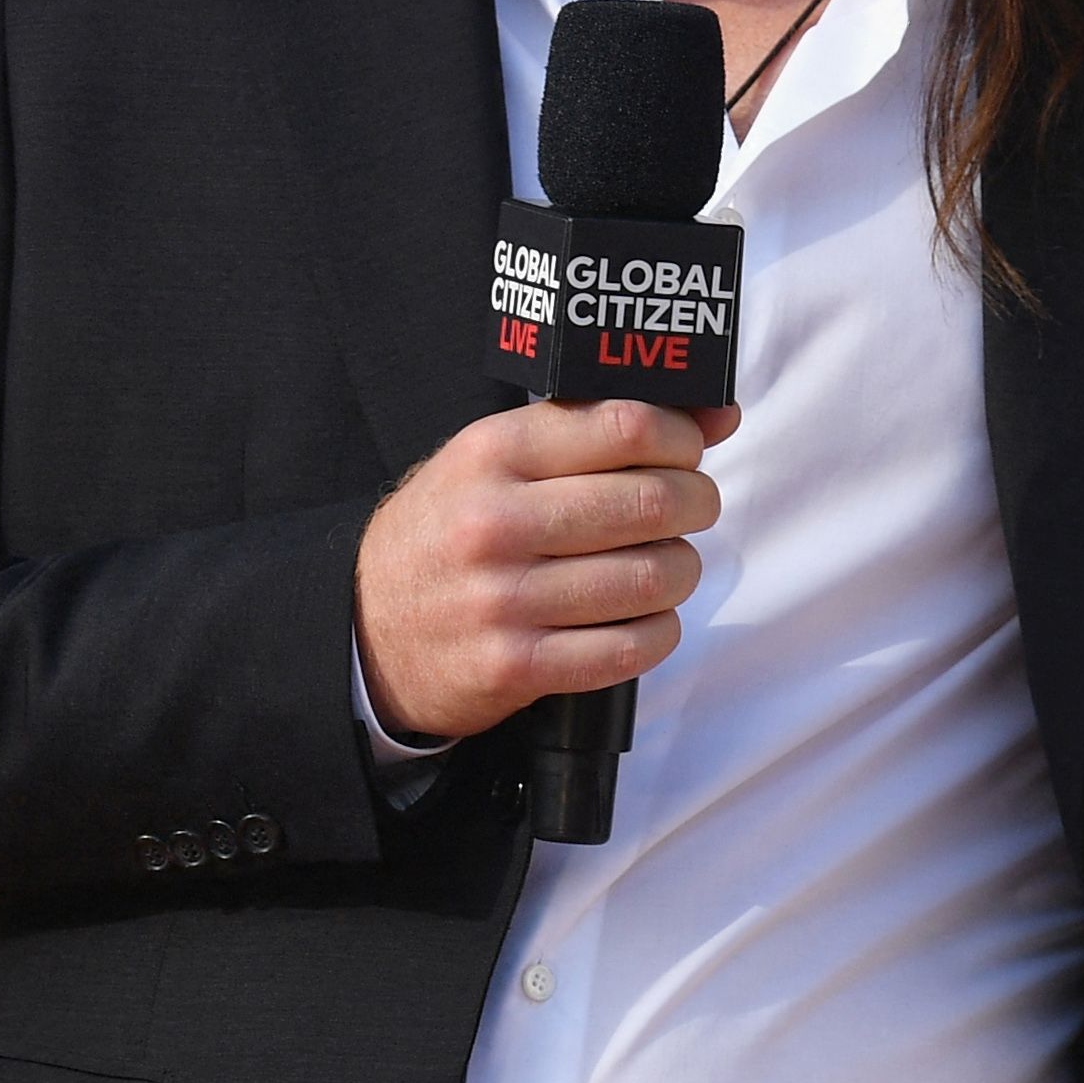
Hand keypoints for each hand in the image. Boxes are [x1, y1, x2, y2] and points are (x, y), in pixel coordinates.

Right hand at [350, 398, 737, 743]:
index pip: (626, 426)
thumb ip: (595, 431)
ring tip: (665, 565)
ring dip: (681, 571)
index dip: (682, 438)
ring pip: (651, 577)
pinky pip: (630, 648)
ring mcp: (504, 599)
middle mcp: (496, 522)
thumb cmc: (448, 533)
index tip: (687, 451)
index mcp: (492, 454)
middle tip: (691, 508)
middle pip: (651, 502)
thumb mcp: (496, 461)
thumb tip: (718, 415)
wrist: (366, 629)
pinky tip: (644, 618)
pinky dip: (658, 632)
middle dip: (695, 503)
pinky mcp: (516, 666)